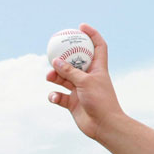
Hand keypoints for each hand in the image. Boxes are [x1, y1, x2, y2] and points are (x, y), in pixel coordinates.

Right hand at [46, 23, 124, 139]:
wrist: (104, 126)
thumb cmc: (101, 102)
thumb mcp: (86, 82)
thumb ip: (70, 71)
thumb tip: (55, 60)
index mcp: (98, 69)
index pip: (99, 47)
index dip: (92, 35)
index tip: (80, 27)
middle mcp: (89, 78)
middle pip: (74, 62)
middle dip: (62, 58)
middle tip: (52, 55)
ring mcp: (80, 90)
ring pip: (63, 78)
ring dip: (54, 76)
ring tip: (50, 76)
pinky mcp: (73, 103)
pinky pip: (59, 96)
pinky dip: (55, 95)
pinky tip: (55, 97)